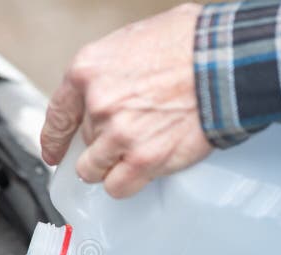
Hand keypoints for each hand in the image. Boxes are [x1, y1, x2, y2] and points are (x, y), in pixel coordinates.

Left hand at [40, 3, 211, 198]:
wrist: (227, 61)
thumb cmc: (192, 44)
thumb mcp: (134, 41)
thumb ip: (112, 73)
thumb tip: (110, 91)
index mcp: (89, 71)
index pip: (58, 115)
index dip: (54, 139)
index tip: (54, 152)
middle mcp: (98, 104)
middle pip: (83, 142)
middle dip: (101, 143)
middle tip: (127, 137)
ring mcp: (119, 135)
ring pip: (93, 170)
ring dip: (109, 167)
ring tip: (134, 154)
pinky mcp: (143, 160)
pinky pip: (118, 187)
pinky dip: (126, 184)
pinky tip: (141, 170)